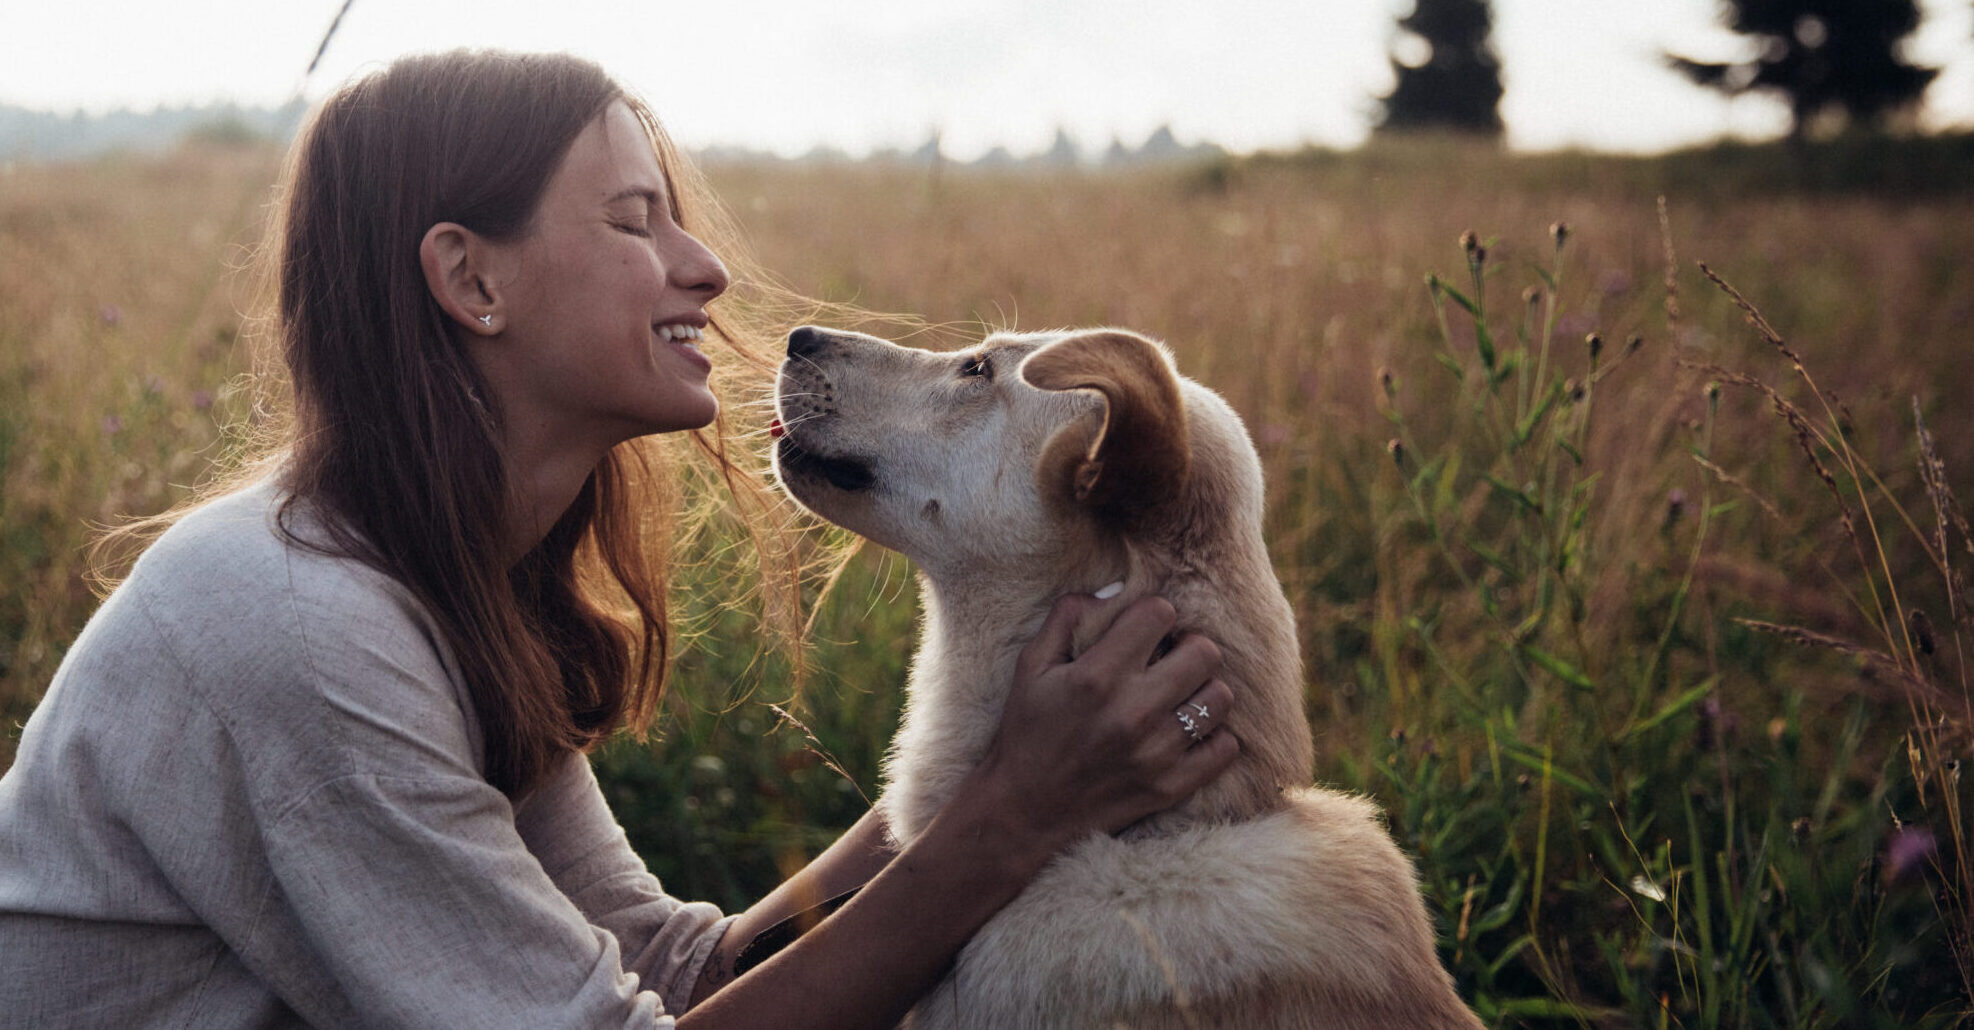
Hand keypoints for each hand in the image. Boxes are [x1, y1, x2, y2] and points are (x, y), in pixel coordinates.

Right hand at [970, 593, 1237, 850]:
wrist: (1024, 813)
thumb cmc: (1027, 733)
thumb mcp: (1031, 667)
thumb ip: (1066, 618)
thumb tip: (1112, 590)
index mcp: (1097, 677)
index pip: (1160, 614)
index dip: (1154, 613)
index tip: (1145, 628)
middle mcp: (1133, 711)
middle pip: (1204, 652)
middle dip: (1189, 646)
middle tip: (1172, 656)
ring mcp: (1156, 752)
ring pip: (1220, 698)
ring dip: (1204, 689)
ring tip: (1182, 694)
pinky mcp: (1170, 786)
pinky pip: (1224, 748)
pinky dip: (1213, 736)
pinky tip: (1187, 731)